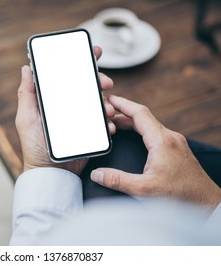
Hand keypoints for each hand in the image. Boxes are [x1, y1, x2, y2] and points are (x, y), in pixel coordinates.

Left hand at [15, 47, 115, 175]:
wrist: (49, 172)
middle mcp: (67, 106)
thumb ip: (26, 94)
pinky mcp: (90, 132)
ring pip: (98, 102)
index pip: (67, 76)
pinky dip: (109, 121)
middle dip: (99, 80)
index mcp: (53, 100)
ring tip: (107, 109)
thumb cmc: (34, 147)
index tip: (92, 53)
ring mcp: (80, 119)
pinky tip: (109, 124)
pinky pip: (103, 122)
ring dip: (107, 102)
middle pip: (87, 86)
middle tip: (105, 83)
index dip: (80, 62)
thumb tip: (26, 68)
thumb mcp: (26, 118)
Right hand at [91, 95, 220, 209]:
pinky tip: (133, 135)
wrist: (205, 203)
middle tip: (106, 112)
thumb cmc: (180, 196)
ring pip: (150, 124)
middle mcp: (170, 137)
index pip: (139, 113)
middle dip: (123, 112)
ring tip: (114, 123)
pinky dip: (140, 129)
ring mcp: (176, 142)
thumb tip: (97, 174)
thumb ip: (117, 180)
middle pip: (143, 117)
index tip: (109, 99)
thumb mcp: (144, 189)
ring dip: (131, 121)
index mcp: (162, 141)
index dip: (122, 104)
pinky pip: (155, 132)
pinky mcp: (177, 149)